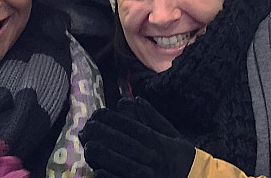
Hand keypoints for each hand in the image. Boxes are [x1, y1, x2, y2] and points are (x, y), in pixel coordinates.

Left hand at [79, 97, 194, 177]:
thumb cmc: (183, 159)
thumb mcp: (174, 136)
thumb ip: (154, 118)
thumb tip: (136, 99)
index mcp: (161, 143)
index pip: (134, 128)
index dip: (115, 121)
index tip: (99, 114)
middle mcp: (155, 158)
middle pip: (125, 143)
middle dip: (104, 134)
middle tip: (87, 128)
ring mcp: (149, 175)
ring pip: (122, 162)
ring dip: (103, 154)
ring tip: (88, 146)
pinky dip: (110, 177)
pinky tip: (97, 170)